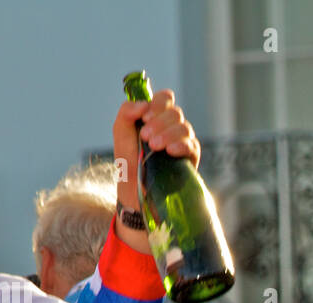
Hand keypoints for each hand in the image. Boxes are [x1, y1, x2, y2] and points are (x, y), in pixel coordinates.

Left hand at [111, 87, 200, 249]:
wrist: (136, 193)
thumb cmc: (129, 164)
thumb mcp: (120, 136)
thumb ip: (126, 114)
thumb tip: (143, 104)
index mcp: (156, 118)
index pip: (165, 99)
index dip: (158, 103)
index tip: (146, 116)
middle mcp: (172, 128)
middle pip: (175, 112)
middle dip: (160, 122)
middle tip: (146, 137)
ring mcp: (182, 143)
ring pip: (184, 127)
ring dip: (169, 133)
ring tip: (154, 147)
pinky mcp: (190, 159)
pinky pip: (192, 146)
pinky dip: (181, 145)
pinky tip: (170, 152)